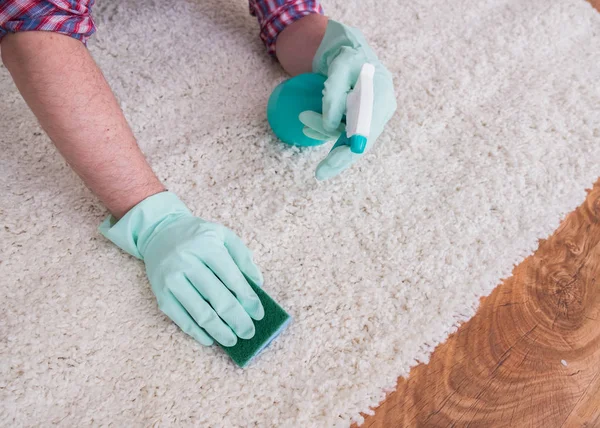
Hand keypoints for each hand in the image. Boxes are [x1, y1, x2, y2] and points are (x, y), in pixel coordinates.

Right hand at [99, 192, 263, 346]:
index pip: (232, 278)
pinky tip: (210, 339)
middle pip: (218, 298)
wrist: (159, 232)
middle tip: (249, 332)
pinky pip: (180, 318)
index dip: (248, 299)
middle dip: (237, 319)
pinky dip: (196, 332)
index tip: (259, 314)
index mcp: (206, 247)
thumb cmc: (198, 237)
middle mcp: (187, 262)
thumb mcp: (223, 236)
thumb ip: (243, 257)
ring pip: (199, 312)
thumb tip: (258, 284)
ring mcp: (171, 280)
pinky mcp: (161, 294)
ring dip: (219, 331)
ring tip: (233, 340)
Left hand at [312, 20, 396, 179]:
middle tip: (319, 173)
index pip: (365, 134)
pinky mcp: (360, 114)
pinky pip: (344, 130)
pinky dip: (326, 130)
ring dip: (324, 131)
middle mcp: (381, 108)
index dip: (347, 154)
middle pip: (360, 143)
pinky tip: (309, 129)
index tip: (329, 167)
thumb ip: (334, 97)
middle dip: (338, 157)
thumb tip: (330, 126)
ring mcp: (372, 113)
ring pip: (348, 136)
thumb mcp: (339, 67)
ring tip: (303, 118)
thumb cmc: (345, 49)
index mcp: (381, 97)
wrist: (348, 42)